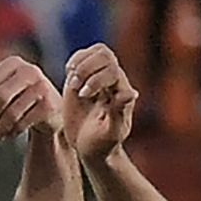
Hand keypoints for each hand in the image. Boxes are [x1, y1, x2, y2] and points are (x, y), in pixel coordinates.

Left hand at [0, 55, 61, 141]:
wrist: (50, 112)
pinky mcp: (49, 107)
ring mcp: (42, 88)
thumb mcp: (1, 83)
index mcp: (15, 63)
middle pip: (1, 96)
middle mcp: (30, 71)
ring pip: (12, 112)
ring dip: (1, 127)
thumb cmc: (19, 95)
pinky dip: (13, 131)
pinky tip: (12, 133)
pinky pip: (23, 123)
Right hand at [59, 44, 138, 161]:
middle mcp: (112, 81)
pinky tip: (69, 75)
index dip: (96, 78)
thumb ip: (119, 112)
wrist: (90, 148)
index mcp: (122, 91)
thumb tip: (132, 92)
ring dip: (80, 63)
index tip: (83, 96)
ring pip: (95, 52)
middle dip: (87, 66)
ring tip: (73, 83)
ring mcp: (98, 77)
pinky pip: (82, 58)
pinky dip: (73, 62)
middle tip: (76, 86)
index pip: (112, 70)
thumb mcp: (111, 133)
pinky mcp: (83, 78)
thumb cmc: (103, 145)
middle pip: (105, 54)